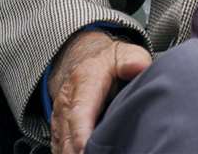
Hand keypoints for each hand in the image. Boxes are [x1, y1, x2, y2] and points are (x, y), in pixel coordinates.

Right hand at [48, 28, 151, 153]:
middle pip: (68, 134)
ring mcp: (60, 116)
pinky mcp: (58, 127)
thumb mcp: (124, 53)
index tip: (86, 149)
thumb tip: (139, 67)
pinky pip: (59, 146)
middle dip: (77, 152)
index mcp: (84, 82)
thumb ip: (132, 60)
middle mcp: (67, 101)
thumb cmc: (108, 61)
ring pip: (62, 144)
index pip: (81, 111)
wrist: (82, 58)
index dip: (82, 133)